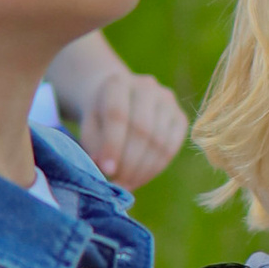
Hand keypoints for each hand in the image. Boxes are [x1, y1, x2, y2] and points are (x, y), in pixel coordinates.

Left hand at [68, 64, 188, 187]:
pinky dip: (157, 167)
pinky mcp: (180, 116)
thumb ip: (94, 145)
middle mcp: (146, 86)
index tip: (107, 171)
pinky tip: (141, 177)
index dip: (113, 145)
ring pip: (159, 141)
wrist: (119, 98)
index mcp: (117, 83)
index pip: (118, 114)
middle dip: (130, 163)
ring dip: (143, 170)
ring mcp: (167, 100)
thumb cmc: (100, 116)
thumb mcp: (89, 126)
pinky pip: (172, 147)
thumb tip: (107, 169)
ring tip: (128, 184)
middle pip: (142, 129)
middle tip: (119, 184)